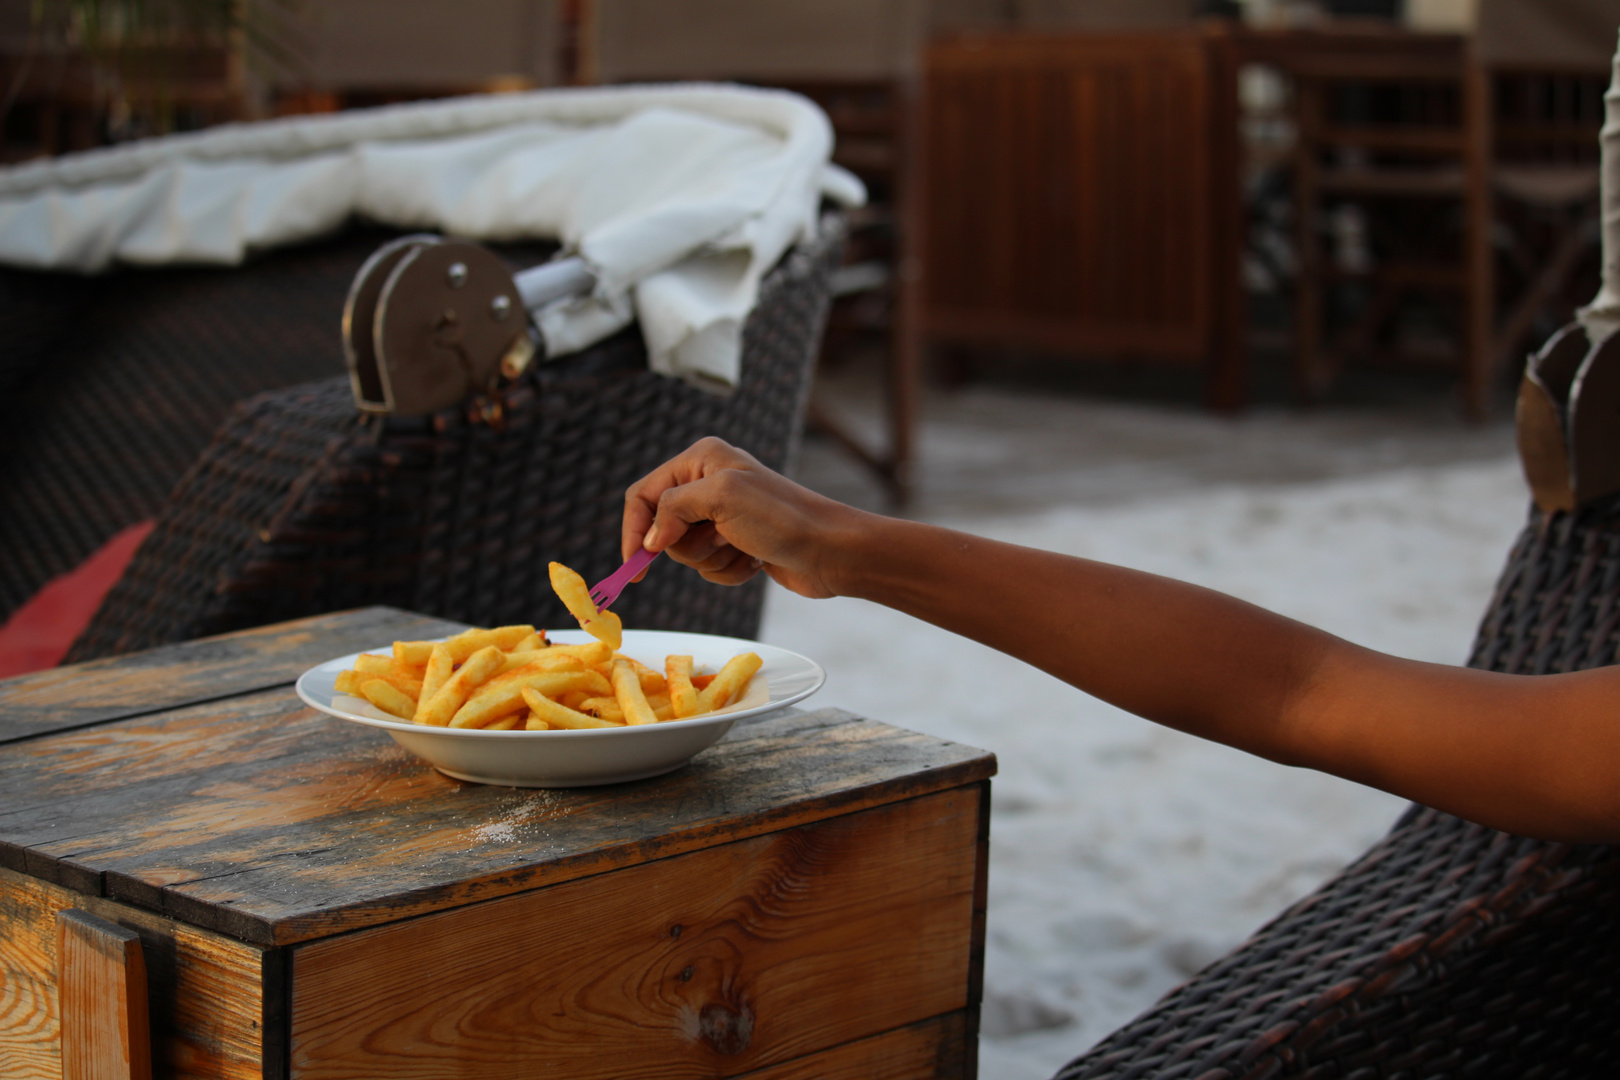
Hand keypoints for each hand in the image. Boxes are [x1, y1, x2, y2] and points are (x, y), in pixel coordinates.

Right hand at [622, 437, 862, 598]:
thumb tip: (650, 540)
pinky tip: (754, 561)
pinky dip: (730, 572)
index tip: (635, 567)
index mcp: (701, 459)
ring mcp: (724, 515)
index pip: (644, 494)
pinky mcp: (737, 544)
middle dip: (689, 546)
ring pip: (687, 553)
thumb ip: (673, 509)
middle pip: (663, 529)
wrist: (831, 550)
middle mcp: (709, 483)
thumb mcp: (722, 498)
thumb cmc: (782, 517)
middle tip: (722, 538)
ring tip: (744, 548)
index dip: (635, 530)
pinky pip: (710, 567)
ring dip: (714, 560)